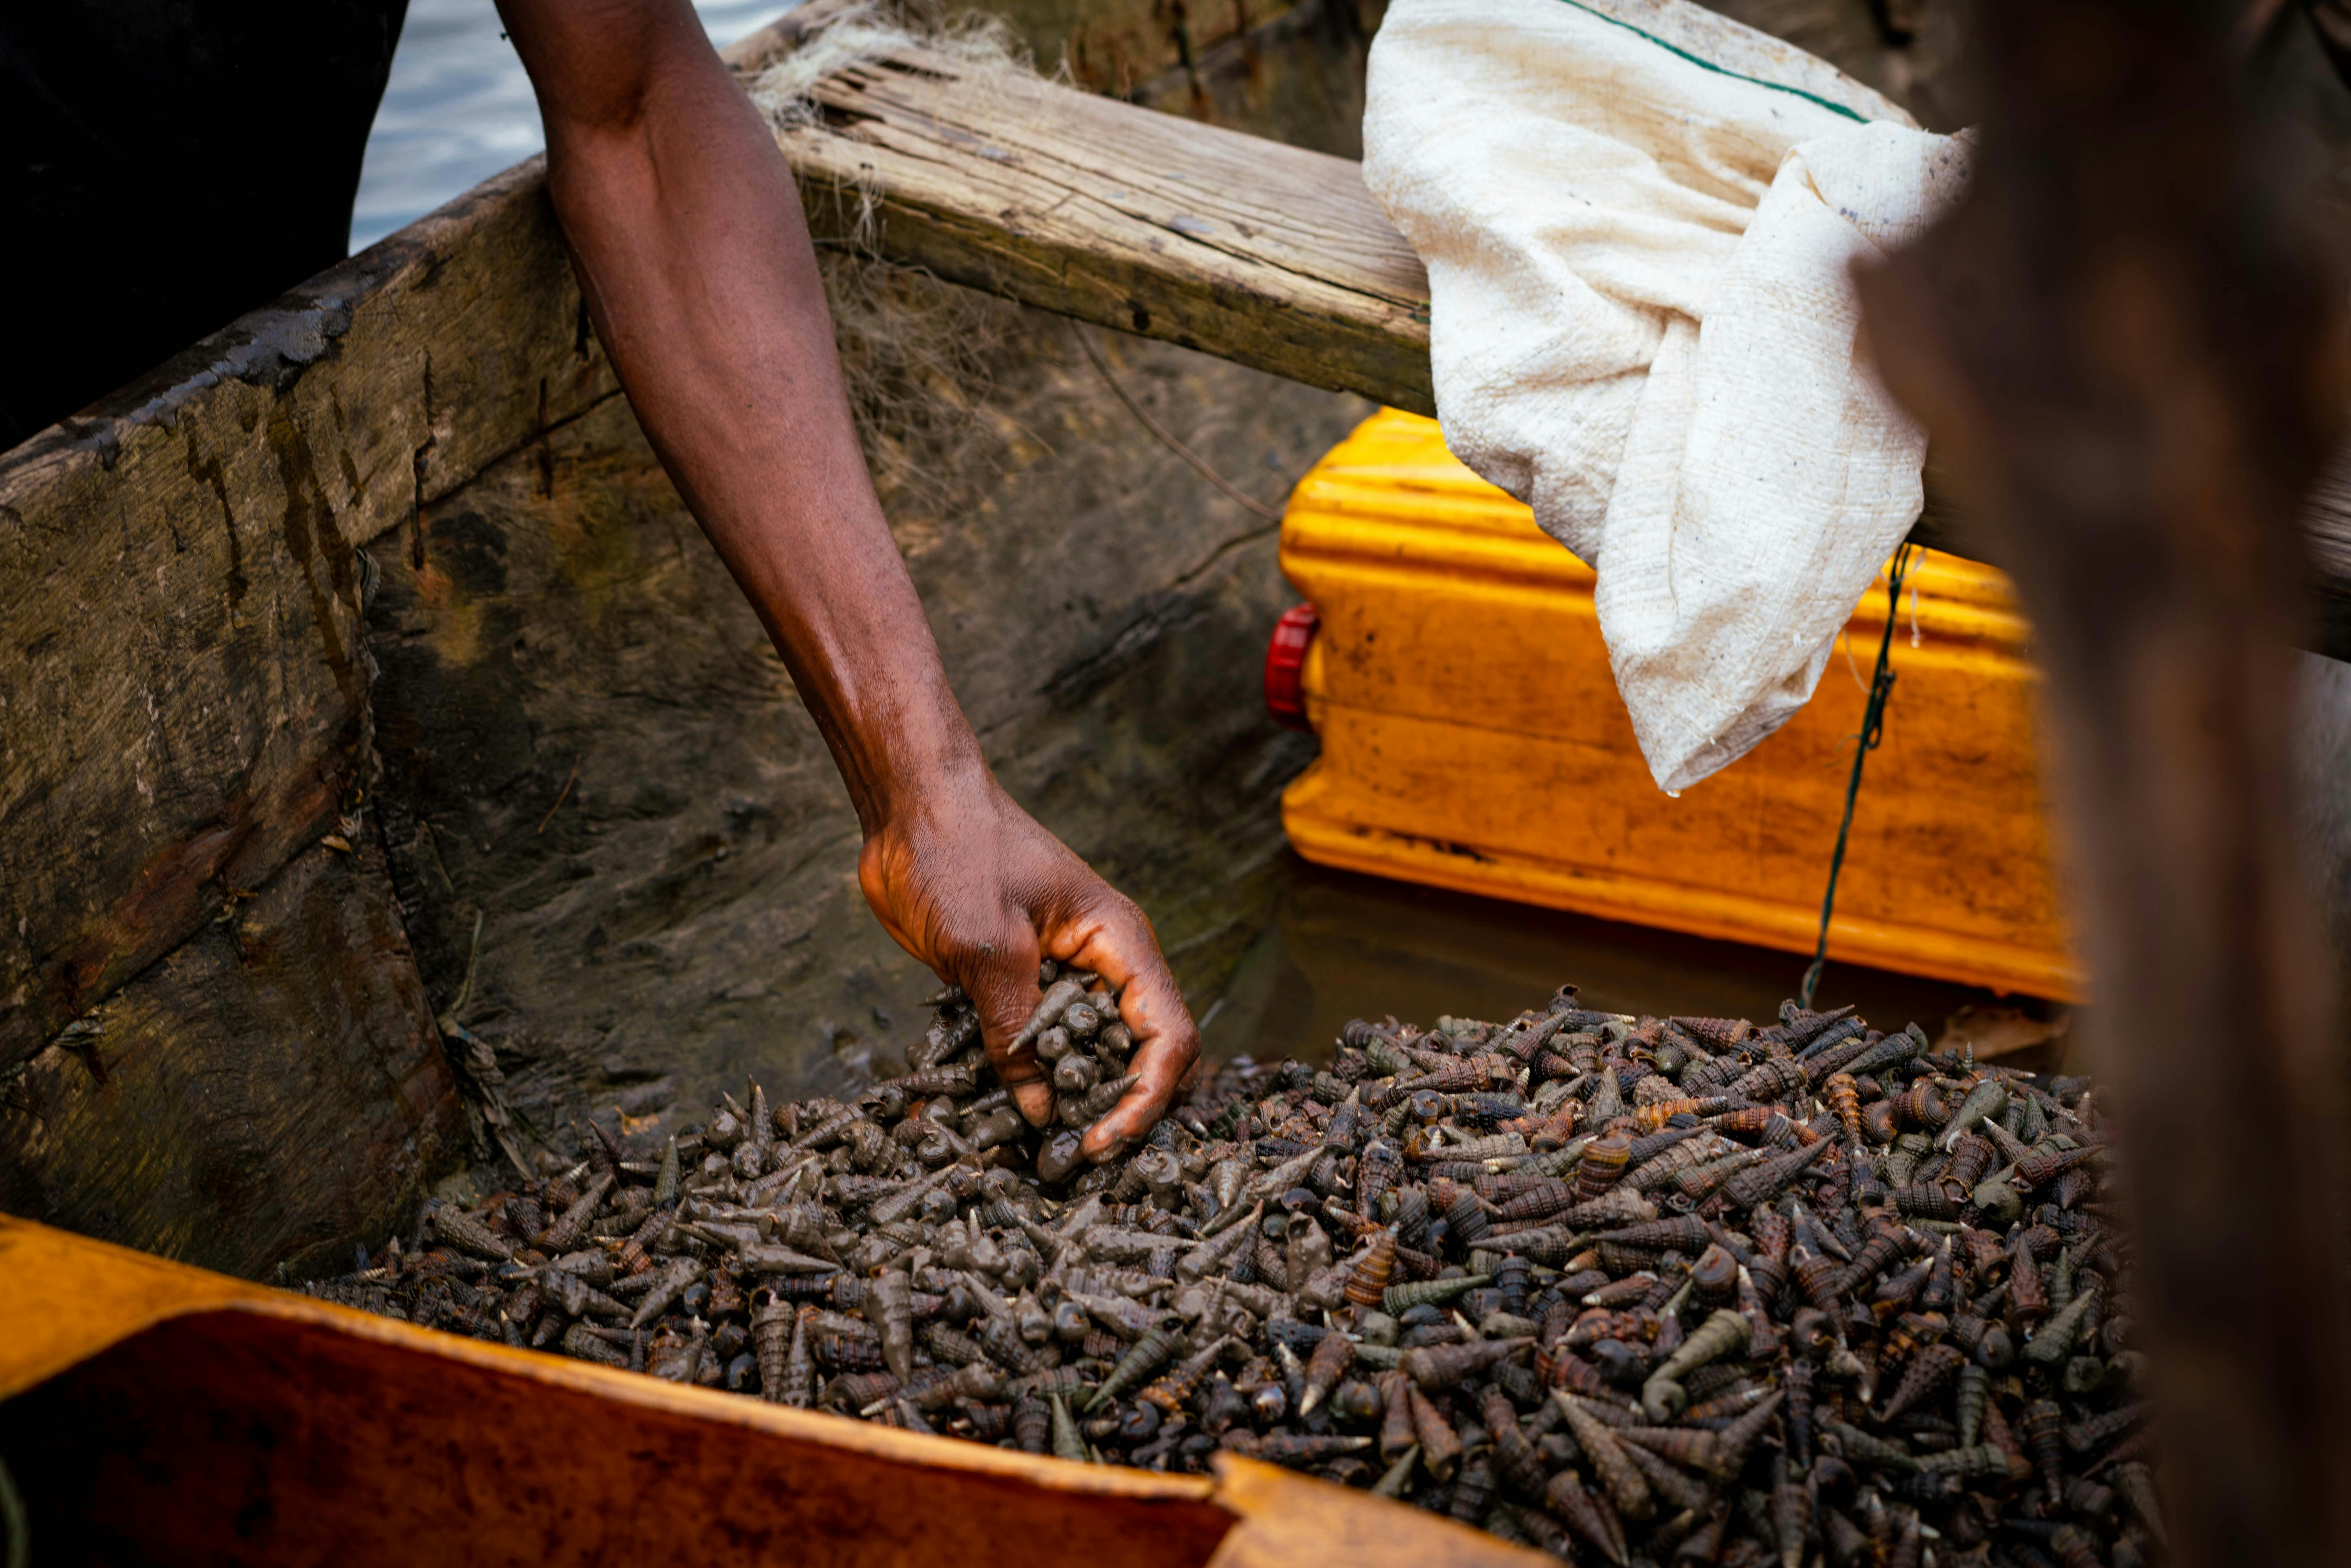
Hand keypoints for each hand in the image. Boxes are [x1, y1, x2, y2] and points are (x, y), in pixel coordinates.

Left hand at [857, 758, 1199, 1162]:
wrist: (908, 808)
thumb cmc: (957, 853)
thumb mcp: (987, 947)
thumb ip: (1016, 1029)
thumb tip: (1040, 1110)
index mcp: (1119, 943)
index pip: (1167, 1034)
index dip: (1147, 1096)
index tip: (1102, 1140)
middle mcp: (1102, 964)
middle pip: (1140, 1053)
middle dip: (1117, 1109)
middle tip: (1073, 1157)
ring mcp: (1061, 974)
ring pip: (1087, 1055)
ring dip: (1068, 1102)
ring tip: (1033, 1150)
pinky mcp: (1018, 985)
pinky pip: (1035, 1044)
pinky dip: (1019, 1079)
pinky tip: (985, 1113)